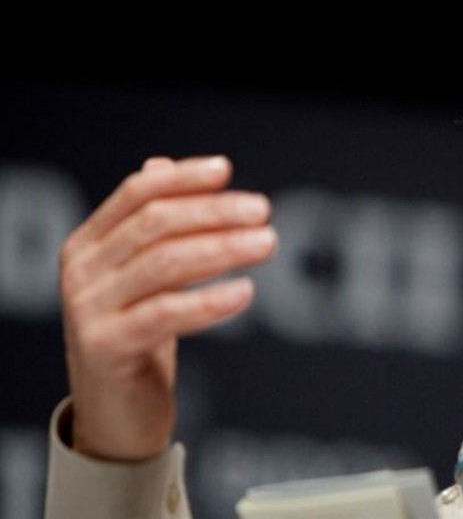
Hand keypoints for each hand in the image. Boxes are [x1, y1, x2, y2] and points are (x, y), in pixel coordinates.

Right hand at [59, 156, 276, 460]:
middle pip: (155, 224)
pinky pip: (166, 314)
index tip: (226, 170)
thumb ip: (150, 225)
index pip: (136, 194)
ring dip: (222, 248)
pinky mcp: (107, 347)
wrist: (116, 412)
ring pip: (164, 263)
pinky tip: (246, 292)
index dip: (183, 178)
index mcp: (89, 244)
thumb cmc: (138, 334)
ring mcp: (89, 309)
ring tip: (267, 244)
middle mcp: (81, 270)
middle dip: (214, 213)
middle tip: (262, 212)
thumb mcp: (143, 276)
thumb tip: (163, 164)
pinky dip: (210, 300)